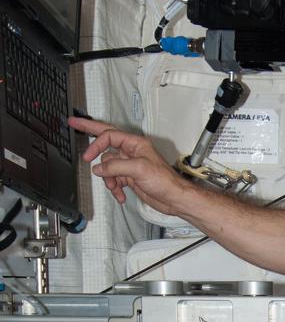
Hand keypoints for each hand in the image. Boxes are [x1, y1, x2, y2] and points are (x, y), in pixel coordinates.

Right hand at [67, 116, 192, 213]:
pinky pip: (114, 179)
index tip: (87, 156)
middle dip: (90, 134)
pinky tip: (119, 194)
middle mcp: (131, 152)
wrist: (173, 198)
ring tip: (114, 186)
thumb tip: (99, 168)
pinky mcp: (130, 177)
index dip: (96, 144)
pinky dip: (114, 187)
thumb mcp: (139, 169)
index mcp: (135, 144)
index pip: (109, 136)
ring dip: (108, 178)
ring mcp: (129, 165)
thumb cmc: (165, 181)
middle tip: (73, 123)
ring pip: (108, 166)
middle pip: (105, 140)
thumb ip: (115, 166)